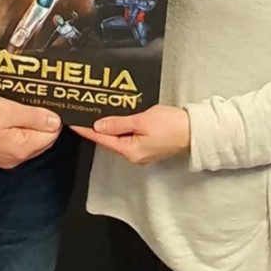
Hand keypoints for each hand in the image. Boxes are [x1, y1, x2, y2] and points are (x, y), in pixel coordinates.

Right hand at [0, 96, 61, 168]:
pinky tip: (8, 119)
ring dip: (28, 126)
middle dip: (41, 123)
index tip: (43, 104)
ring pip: (28, 142)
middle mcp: (16, 159)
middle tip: (32, 104)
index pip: (51, 135)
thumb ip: (35, 116)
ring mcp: (5, 159)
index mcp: (22, 149)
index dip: (51, 118)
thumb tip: (56, 121)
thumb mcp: (9, 110)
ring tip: (19, 109)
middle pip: (41, 141)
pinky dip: (17, 131)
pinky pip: (16, 143)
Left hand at [72, 105, 189, 165]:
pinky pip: (130, 137)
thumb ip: (118, 124)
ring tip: (96, 115)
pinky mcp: (150, 146)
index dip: (87, 130)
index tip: (74, 123)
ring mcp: (142, 152)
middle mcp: (134, 155)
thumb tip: (99, 126)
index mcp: (130, 151)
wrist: (196, 130)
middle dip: (96, 128)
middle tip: (83, 115)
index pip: (102, 139)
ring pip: (120, 139)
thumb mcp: (141, 121)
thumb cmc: (172, 125)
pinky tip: (118, 120)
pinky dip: (122, 128)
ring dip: (109, 128)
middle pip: (110, 141)